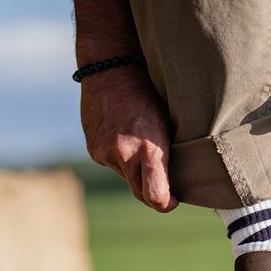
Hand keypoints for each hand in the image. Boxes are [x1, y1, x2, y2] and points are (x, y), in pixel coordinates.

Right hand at [79, 68, 177, 212]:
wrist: (112, 66)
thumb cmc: (151, 92)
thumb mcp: (168, 123)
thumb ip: (169, 155)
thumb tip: (176, 181)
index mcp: (149, 150)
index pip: (156, 198)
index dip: (167, 204)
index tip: (173, 200)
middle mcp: (125, 156)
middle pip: (140, 193)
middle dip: (153, 192)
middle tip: (166, 186)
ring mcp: (105, 154)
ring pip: (127, 178)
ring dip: (136, 172)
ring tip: (142, 147)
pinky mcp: (93, 150)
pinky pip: (112, 165)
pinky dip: (121, 159)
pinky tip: (126, 138)